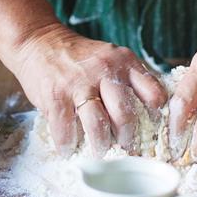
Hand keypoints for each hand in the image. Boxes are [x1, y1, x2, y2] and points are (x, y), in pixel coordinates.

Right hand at [11, 24, 165, 156]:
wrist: (40, 41)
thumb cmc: (81, 57)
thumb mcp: (112, 58)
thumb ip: (130, 79)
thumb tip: (152, 114)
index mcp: (125, 62)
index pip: (152, 93)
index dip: (155, 117)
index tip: (151, 131)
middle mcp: (104, 71)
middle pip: (125, 114)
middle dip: (127, 140)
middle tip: (126, 151)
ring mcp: (78, 84)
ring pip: (98, 125)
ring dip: (100, 147)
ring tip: (100, 154)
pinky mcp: (55, 96)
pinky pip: (65, 130)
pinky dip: (68, 146)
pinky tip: (69, 150)